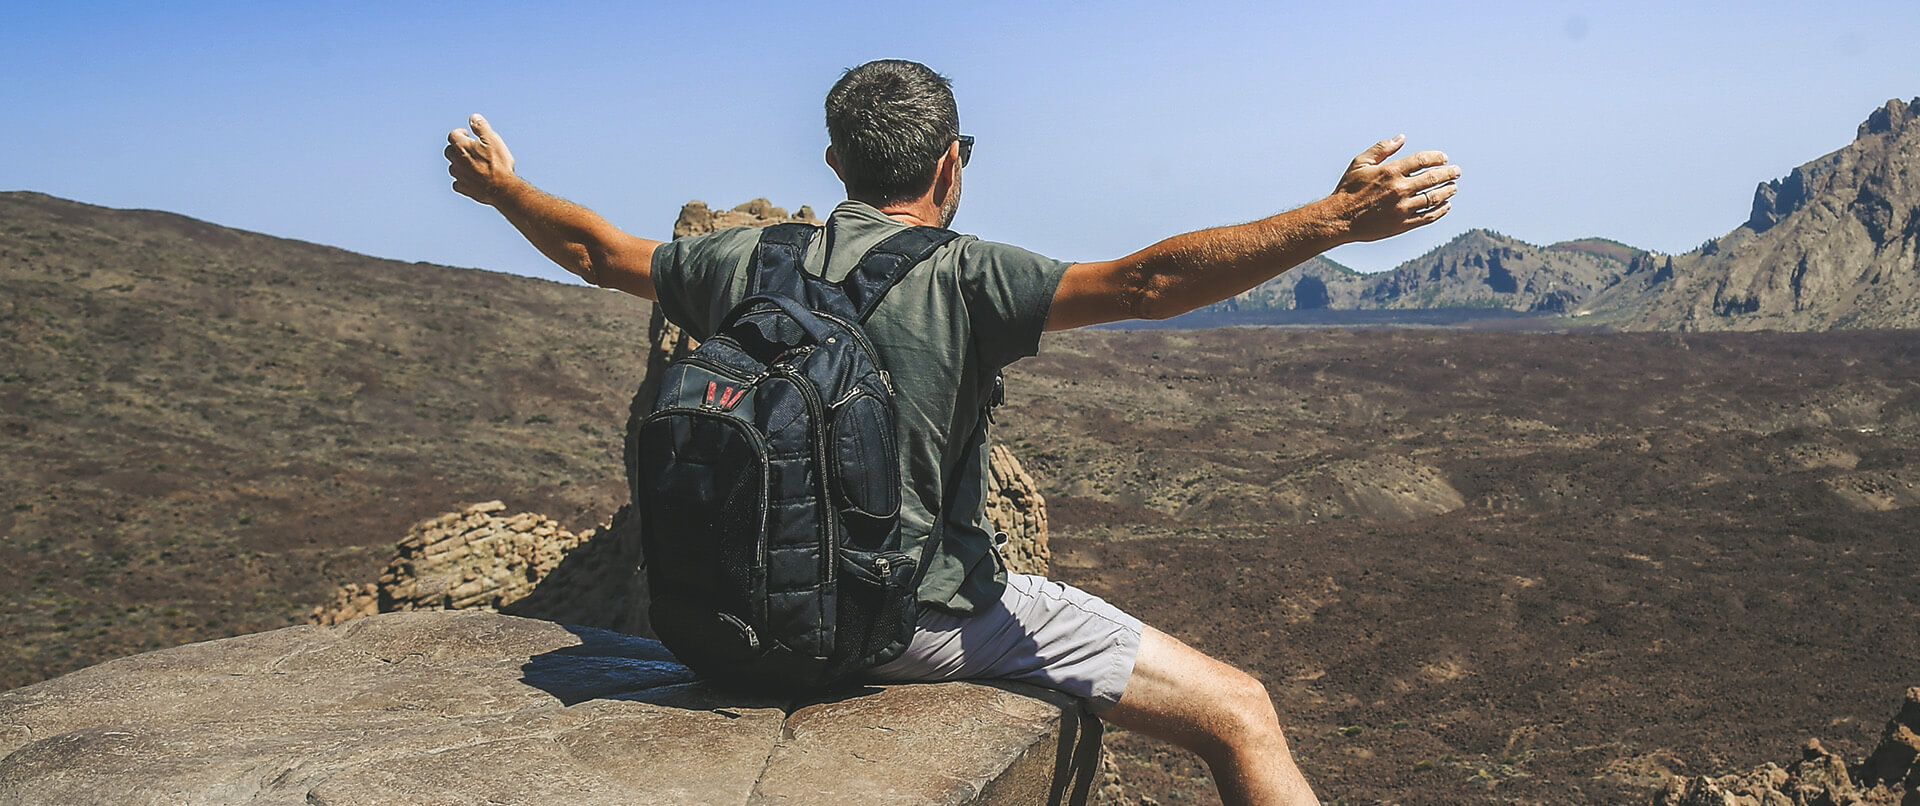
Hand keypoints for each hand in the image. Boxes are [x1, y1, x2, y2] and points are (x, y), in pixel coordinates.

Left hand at [446, 114, 516, 204]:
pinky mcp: (463, 188)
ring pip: (453, 167)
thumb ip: (481, 127)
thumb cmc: (498, 164)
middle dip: (457, 148)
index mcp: (462, 147)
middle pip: (449, 151)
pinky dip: (462, 179)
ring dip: (459, 163)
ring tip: (472, 164)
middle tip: (470, 148)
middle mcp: (456, 160)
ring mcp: (459, 175)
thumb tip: (473, 117)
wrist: (502, 189)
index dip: (460, 133)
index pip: (452, 135)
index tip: (468, 135)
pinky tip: (471, 178)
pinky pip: (457, 182)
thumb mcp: (493, 140)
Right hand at [1328, 135, 1459, 242]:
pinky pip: (1428, 216)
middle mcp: (1399, 189)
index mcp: (1390, 171)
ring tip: (1453, 187)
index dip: (1437, 158)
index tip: (1444, 158)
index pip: (1422, 160)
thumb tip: (1401, 137)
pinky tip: (1446, 206)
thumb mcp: (1360, 163)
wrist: (1339, 219)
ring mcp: (1402, 208)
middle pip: (1432, 178)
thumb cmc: (1348, 189)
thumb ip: (1382, 148)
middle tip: (1456, 172)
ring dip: (1447, 191)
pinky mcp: (1402, 224)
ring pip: (1433, 198)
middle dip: (1448, 173)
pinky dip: (1440, 211)